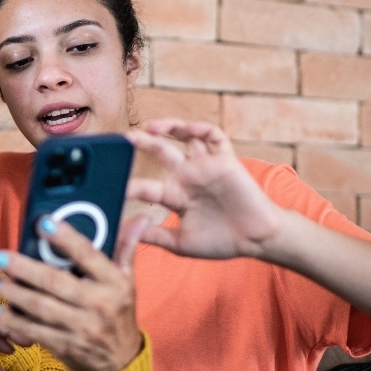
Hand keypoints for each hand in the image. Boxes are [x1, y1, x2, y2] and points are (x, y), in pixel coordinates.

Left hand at [0, 215, 149, 370]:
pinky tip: (0, 310)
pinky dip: (15, 322)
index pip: (88, 255)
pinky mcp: (67, 346)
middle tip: (0, 256)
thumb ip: (125, 248)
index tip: (43, 223)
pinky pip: (36, 332)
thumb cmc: (119, 313)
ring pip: (41, 307)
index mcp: (114, 283)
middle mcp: (99, 304)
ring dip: (14, 293)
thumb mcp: (127, 281)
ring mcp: (82, 328)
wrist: (121, 360)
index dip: (65, 238)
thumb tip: (139, 219)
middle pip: (55, 282)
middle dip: (23, 268)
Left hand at [125, 119, 281, 258]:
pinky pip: (215, 137)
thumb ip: (155, 237)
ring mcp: (206, 167)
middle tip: (126, 137)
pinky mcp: (226, 160)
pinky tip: (191, 128)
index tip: (114, 187)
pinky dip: (203, 129)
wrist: (256, 239)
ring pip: (186, 137)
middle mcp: (188, 177)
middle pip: (161, 151)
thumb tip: (126, 233)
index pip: (146, 186)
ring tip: (153, 127)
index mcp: (175, 195)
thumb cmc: (221, 242)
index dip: (130, 185)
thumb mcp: (181, 244)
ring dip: (170, 127)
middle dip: (143, 142)